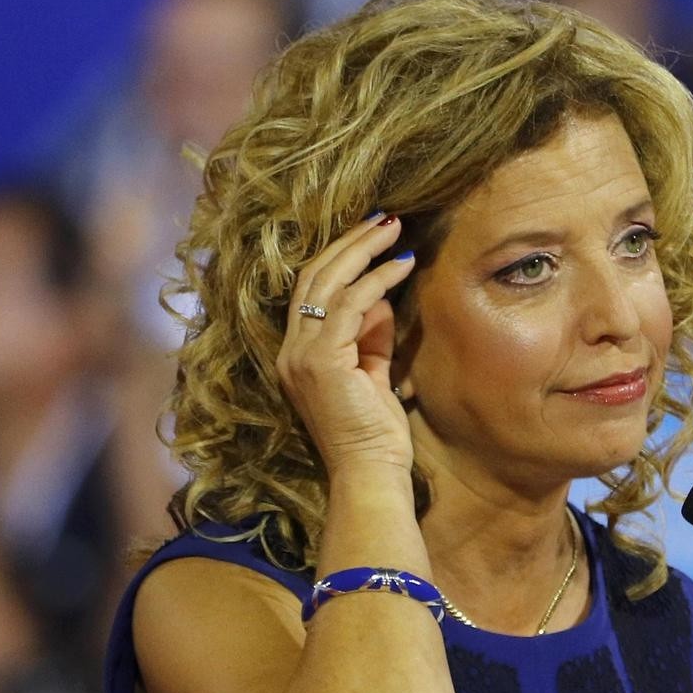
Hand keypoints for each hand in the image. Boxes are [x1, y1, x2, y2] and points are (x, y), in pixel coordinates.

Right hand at [275, 212, 419, 474]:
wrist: (369, 475)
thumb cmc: (375, 436)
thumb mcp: (373, 377)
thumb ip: (372, 340)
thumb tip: (382, 301)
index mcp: (298, 355)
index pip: (311, 291)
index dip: (340, 258)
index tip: (371, 234)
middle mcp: (291, 351)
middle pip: (314, 277)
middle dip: (350, 242)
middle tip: (385, 217)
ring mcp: (302, 355)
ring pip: (327, 283)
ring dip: (364, 250)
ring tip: (394, 228)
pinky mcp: (322, 360)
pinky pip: (349, 305)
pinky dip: (377, 280)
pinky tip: (401, 265)